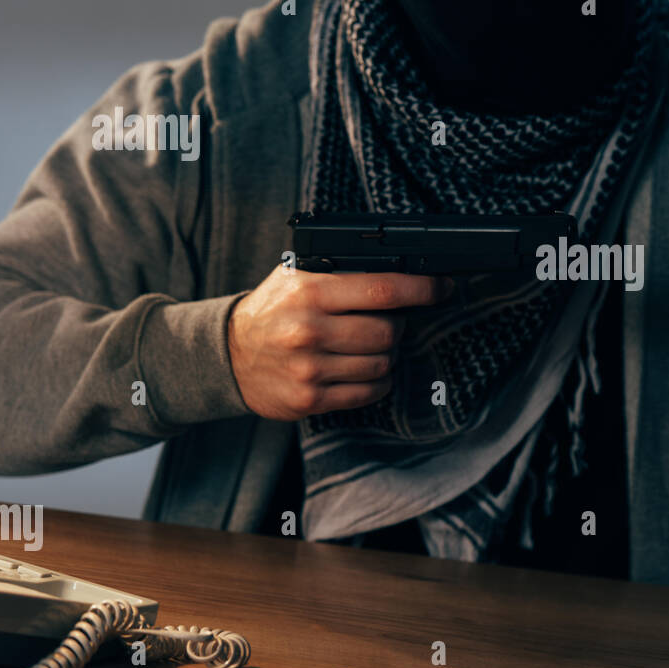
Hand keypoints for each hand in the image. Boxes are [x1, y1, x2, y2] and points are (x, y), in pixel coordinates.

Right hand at [227, 265, 452, 420]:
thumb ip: (340, 273)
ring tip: (370, 345)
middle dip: (398, 326)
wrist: (228, 354)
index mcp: (310, 292)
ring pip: (382, 364)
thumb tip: (402, 268)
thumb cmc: (273, 310)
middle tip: (389, 321)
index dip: (421, 289)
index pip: (382, 289)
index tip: (441, 288)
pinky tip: (363, 369)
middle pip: (388, 332)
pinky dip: (376, 381)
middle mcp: (308, 330)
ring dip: (387, 355)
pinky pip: (368, 392)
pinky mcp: (310, 398)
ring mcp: (309, 368)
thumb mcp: (297, 278)